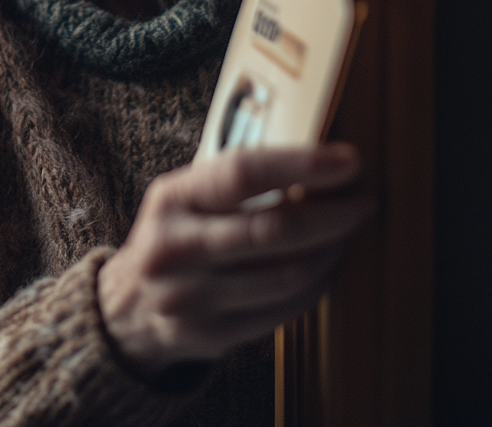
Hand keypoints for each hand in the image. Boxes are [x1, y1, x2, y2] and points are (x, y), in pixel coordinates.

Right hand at [96, 143, 371, 377]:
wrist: (126, 307)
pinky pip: (283, 310)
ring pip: (286, 274)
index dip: (301, 165)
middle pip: (272, 229)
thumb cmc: (174, 234)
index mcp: (170, 198)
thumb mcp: (183, 194)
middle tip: (365, 202)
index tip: (348, 161)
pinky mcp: (209, 335)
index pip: (242, 173)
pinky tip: (324, 266)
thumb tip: (313, 155)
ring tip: (346, 233)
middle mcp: (175, 247)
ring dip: (331, 251)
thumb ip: (233, 179)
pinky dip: (315, 285)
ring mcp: (190, 296)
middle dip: (333, 215)